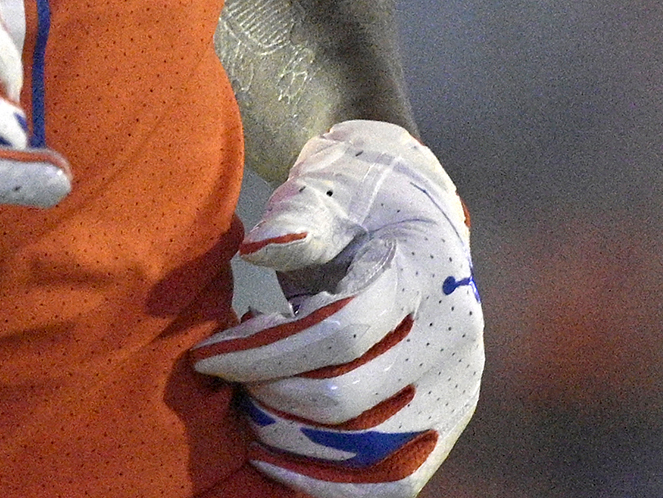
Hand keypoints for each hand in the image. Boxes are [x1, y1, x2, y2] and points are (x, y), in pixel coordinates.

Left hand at [191, 121, 482, 491]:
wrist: (417, 219)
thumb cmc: (357, 204)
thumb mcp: (329, 194)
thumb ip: (296, 220)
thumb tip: (253, 248)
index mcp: (424, 273)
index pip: (338, 333)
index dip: (263, 352)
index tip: (207, 356)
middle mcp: (452, 339)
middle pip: (347, 400)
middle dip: (268, 398)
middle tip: (227, 384)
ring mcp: (456, 388)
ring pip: (368, 455)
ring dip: (291, 444)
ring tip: (249, 412)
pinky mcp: (446, 424)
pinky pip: (394, 485)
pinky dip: (331, 485)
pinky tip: (276, 459)